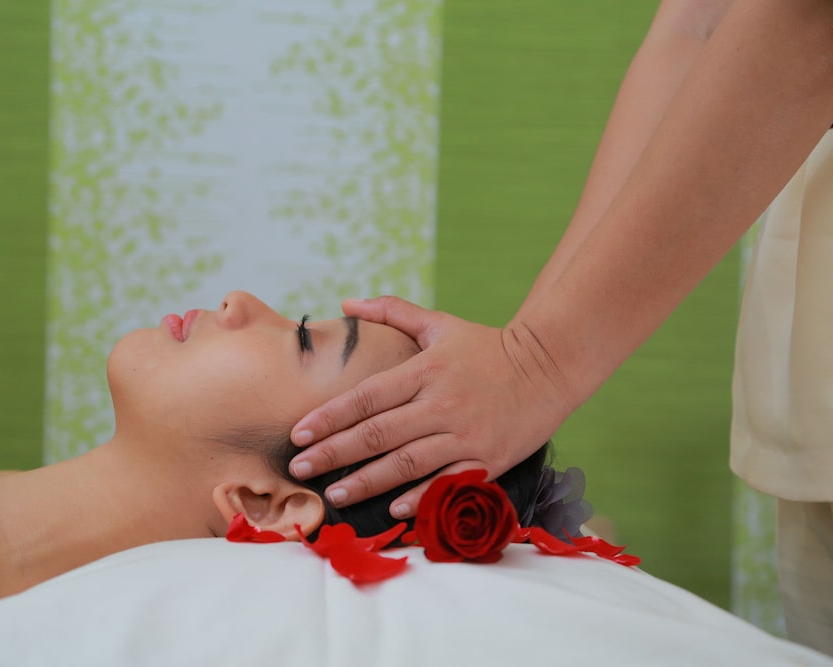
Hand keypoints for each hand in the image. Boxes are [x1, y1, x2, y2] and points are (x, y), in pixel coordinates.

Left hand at [289, 296, 571, 516]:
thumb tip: (346, 302)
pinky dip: (421, 497)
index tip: (298, 433)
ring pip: (407, 463)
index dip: (329, 417)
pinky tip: (393, 509)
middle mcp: (441, 403)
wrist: (550, 364)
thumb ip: (391, 312)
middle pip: (378, 433)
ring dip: (367, 481)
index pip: (366, 397)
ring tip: (334, 493)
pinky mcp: (488, 458)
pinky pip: (448, 482)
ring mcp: (465, 434)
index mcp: (425, 370)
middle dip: (334, 452)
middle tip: (300, 468)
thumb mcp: (439, 323)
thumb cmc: (486, 346)